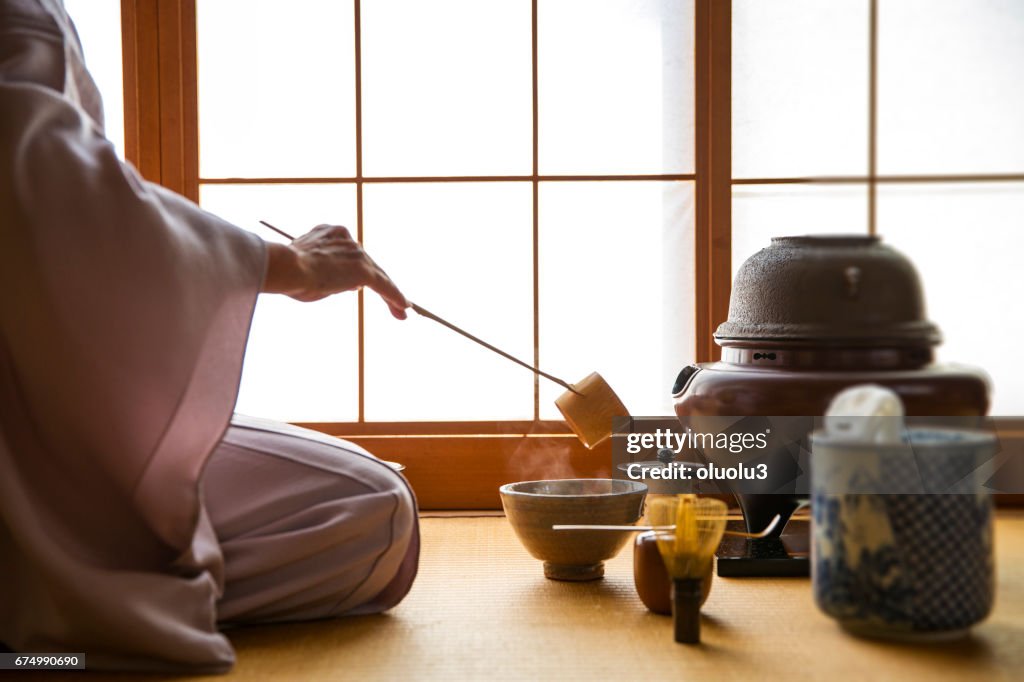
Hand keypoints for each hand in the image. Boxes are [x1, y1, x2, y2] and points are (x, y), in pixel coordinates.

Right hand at [263, 224, 408, 318]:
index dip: (359, 268)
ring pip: (377, 275)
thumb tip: (350, 284)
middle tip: (394, 300)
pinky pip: (384, 285)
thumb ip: (328, 274)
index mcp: (329, 234)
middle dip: (380, 282)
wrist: (285, 268)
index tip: (364, 280)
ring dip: (390, 294)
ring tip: (402, 311)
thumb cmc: (287, 275)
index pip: (350, 253)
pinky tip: (404, 308)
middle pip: (368, 263)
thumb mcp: (307, 271)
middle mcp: (346, 240)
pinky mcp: (364, 270)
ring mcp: (356, 254)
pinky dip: (394, 296)